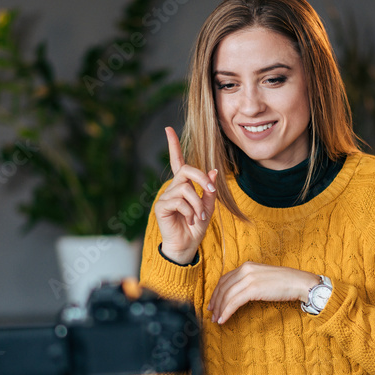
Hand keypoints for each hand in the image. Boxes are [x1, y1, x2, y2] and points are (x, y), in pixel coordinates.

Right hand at [153, 127, 217, 264]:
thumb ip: (210, 190)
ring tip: (198, 217)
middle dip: (201, 177)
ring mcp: (166, 197)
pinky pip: (179, 201)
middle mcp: (173, 188)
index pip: (178, 162)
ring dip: (197, 204)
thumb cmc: (196, 227)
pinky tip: (189, 220)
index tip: (168, 129)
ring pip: (186, 189)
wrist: (187, 246)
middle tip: (210, 190)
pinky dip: (190, 211)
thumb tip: (214, 170)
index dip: (173, 145)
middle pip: (186, 170)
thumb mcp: (208, 207)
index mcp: (184, 186)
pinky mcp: (161, 207)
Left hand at [208, 262, 319, 323]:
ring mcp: (249, 278)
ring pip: (226, 296)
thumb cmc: (284, 283)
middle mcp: (245, 269)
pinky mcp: (253, 289)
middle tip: (211, 314)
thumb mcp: (262, 278)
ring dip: (219, 309)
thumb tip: (239, 295)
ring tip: (216, 320)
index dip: (216, 292)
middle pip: (223, 287)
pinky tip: (223, 320)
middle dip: (215, 302)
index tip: (213, 303)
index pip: (225, 279)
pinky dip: (226, 312)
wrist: (299, 282)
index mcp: (247, 266)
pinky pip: (234, 302)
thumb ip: (250, 282)